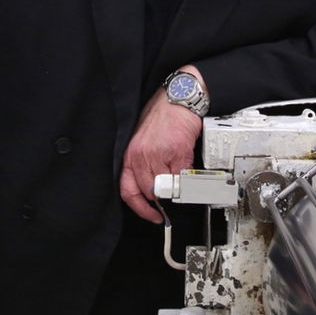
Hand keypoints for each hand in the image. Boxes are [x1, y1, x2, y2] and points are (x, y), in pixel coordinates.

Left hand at [119, 67, 205, 222]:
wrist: (178, 99)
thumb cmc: (161, 117)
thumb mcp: (143, 140)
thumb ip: (144, 164)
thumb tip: (151, 188)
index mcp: (130, 154)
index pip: (128, 190)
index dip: (140, 208)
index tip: (151, 215)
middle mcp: (141, 155)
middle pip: (149, 191)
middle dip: (161, 197)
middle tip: (170, 196)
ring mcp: (159, 154)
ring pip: (167, 186)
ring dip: (175, 186)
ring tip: (179, 177)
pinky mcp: (177, 151)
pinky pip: (182, 175)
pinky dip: (187, 175)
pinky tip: (186, 167)